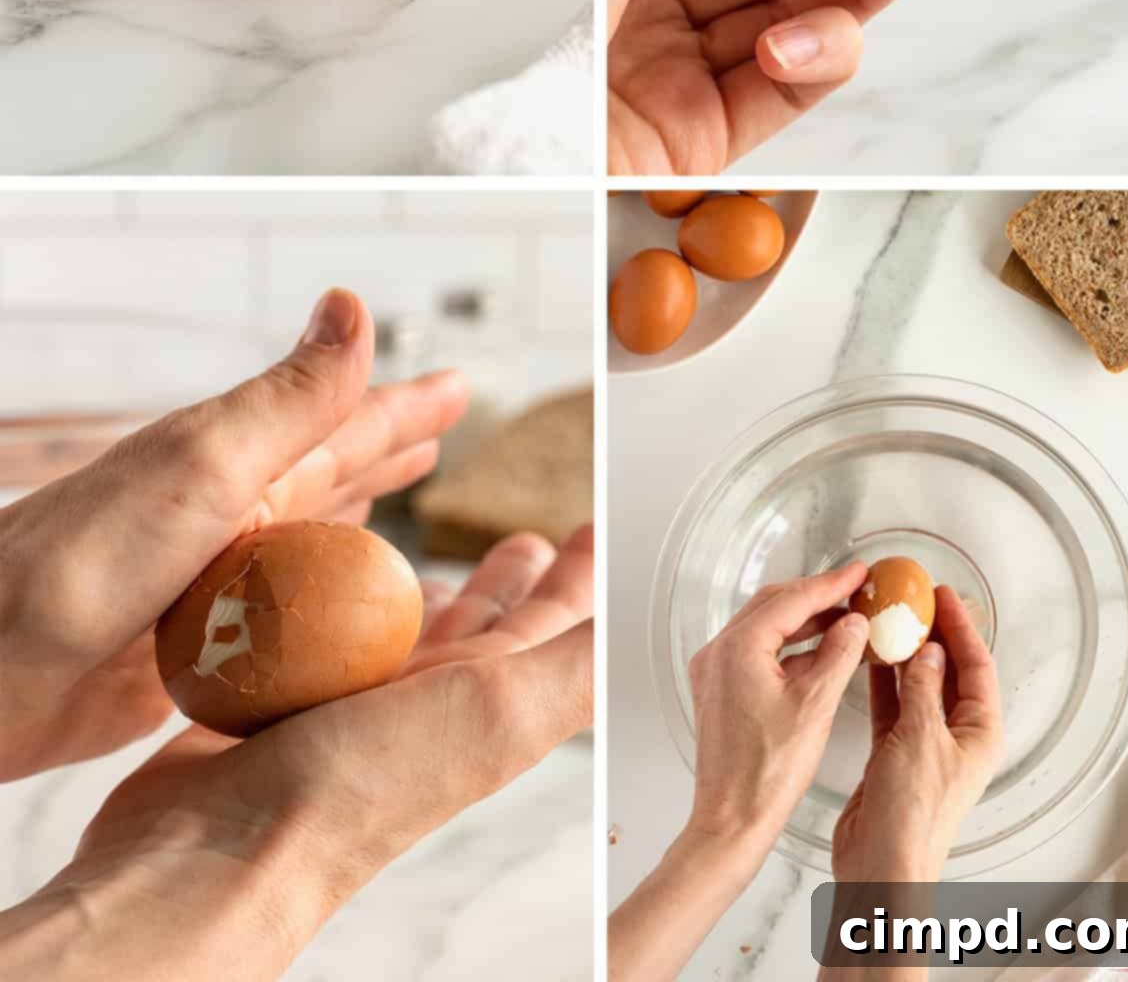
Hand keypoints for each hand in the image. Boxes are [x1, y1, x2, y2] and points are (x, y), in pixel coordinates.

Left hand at [0, 288, 467, 779]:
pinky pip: (288, 620)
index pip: (346, 420)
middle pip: (333, 469)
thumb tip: (351, 304)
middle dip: (390, 445)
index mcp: (238, 460)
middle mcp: (231, 512)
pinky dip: (326, 603)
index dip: (407, 405)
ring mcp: (215, 578)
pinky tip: (336, 602)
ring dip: (360, 509)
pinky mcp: (198, 647)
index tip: (461, 386)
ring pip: (313, 539)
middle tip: (443, 427)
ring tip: (402, 489)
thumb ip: (289, 400)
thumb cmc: (78, 566)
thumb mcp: (204, 468)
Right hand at [3, 528, 593, 981]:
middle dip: (513, 580)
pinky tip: (325, 585)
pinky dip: (334, 602)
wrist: (223, 853)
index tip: (595, 526)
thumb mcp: (501, 706)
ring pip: (405, 629)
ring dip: (426, 589)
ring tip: (435, 554)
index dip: (580, 574)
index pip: (553, 623)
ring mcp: (358, 701)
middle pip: (487, 626)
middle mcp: (431, 703)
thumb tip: (650, 616)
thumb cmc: (367, 787)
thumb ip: (574, 661)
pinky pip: (324, 636)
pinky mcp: (286, 697)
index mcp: (492, 700)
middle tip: (527, 534)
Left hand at [608, 565, 867, 981]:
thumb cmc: (768, 771)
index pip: (791, 600)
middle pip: (773, 606)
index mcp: (738, 647)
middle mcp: (718, 651)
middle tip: (855, 589)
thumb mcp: (814, 706)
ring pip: (764, 628)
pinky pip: (757, 653)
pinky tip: (820, 654)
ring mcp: (715, 670)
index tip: (861, 572)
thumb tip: (854, 622)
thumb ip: (837, 655)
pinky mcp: (720, 690)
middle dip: (815, 596)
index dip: (830, 584)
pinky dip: (789, 648)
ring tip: (845, 619)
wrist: (732, 819)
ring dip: (804, 622)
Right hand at [832, 586, 1004, 882]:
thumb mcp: (921, 738)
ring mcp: (925, 746)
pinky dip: (882, 682)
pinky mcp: (894, 755)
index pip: (977, 667)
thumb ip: (923, 690)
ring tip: (888, 620)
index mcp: (979, 734)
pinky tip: (869, 658)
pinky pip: (892, 706)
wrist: (882, 863)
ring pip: (918, 687)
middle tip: (913, 600)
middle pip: (949, 674)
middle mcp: (957, 737)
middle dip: (933, 636)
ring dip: (904, 656)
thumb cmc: (912, 814)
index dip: (961, 627)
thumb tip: (929, 652)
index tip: (942, 594)